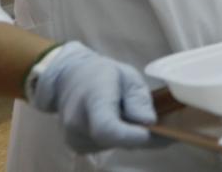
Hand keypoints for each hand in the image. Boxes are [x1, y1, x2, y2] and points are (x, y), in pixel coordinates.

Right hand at [28, 42, 157, 153]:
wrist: (70, 79)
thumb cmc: (104, 74)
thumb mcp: (128, 76)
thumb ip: (139, 99)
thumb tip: (149, 122)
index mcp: (92, 97)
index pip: (106, 127)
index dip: (129, 135)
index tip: (148, 133)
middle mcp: (77, 121)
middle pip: (114, 139)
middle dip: (138, 134)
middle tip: (150, 120)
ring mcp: (74, 137)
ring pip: (114, 145)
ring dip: (127, 134)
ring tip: (123, 111)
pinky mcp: (77, 146)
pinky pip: (107, 146)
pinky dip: (118, 137)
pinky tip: (114, 120)